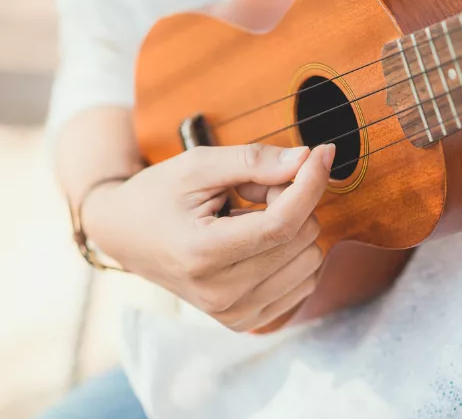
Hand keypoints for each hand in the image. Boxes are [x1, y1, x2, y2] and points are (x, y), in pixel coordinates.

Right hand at [82, 142, 334, 330]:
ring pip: (311, 258)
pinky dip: (292, 253)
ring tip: (250, 217)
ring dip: (292, 227)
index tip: (323, 154)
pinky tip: (257, 242)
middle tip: (253, 191)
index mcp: (202, 254)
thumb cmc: (160, 194)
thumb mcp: (198, 165)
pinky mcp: (247, 320)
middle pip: (301, 237)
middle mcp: (220, 293)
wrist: (126, 236)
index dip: (310, 184)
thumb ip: (254, 160)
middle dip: (291, 201)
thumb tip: (308, 159)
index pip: (281, 224)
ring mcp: (234, 313)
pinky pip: (306, 281)